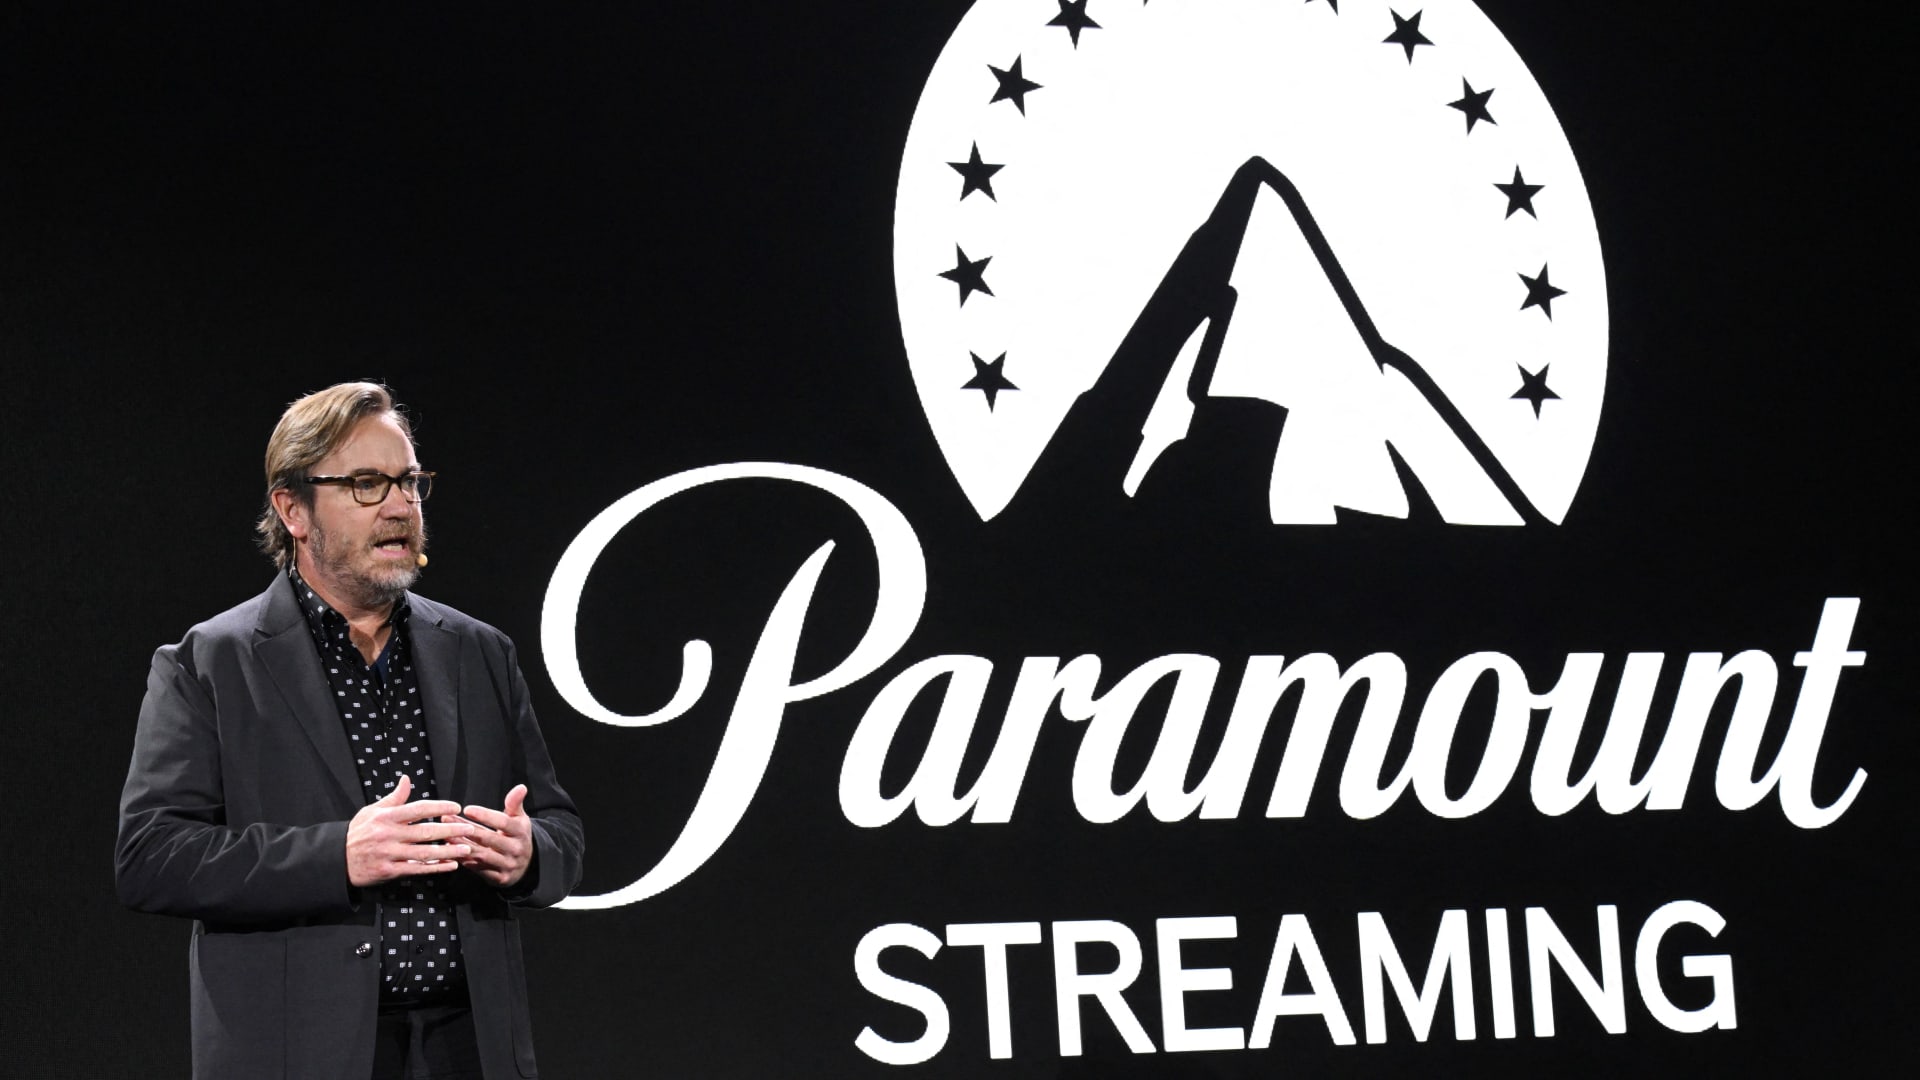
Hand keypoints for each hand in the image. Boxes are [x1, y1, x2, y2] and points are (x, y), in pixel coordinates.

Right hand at [345, 775, 472, 887]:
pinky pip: (417, 869)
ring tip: (467, 849)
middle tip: (470, 829)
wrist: (336, 859)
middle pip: (426, 831)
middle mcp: (389, 834)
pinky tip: (451, 865)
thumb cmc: (358, 832)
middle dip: (450, 830)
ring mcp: (389, 854)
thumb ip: (393, 797)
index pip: (418, 809)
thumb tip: (407, 779)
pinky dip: (435, 868)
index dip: (440, 807)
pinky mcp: (389, 871)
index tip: (457, 807)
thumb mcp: (372, 811)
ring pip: (424, 852)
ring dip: (448, 851)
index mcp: (386, 817)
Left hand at [453, 784, 533, 887]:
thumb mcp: (519, 819)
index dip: (485, 816)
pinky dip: (465, 860)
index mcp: (521, 832)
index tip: (467, 809)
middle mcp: (516, 849)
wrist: (526, 865)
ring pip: (481, 854)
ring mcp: (508, 865)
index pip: (502, 822)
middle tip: (447, 819)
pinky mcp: (500, 878)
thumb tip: (521, 787)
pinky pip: (479, 869)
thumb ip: (515, 803)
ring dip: (461, 845)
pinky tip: (452, 851)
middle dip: (466, 829)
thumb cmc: (517, 836)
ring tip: (446, 835)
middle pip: (488, 839)